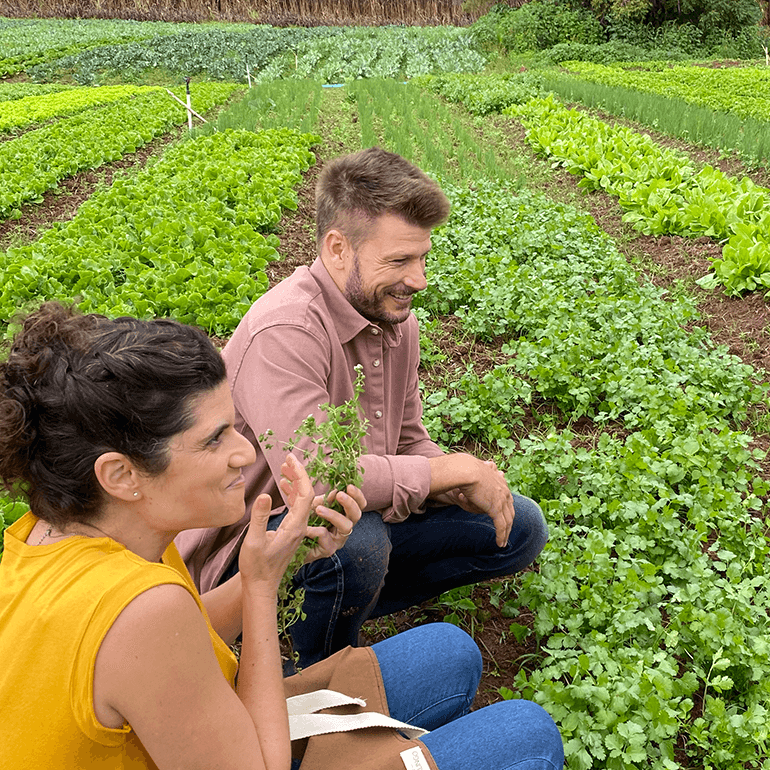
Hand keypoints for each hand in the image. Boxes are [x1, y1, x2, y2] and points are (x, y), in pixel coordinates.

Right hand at [237, 453, 313, 593]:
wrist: (261, 585)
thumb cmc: (256, 566)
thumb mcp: (253, 541)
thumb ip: (259, 517)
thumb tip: (265, 494)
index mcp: (295, 526)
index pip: (305, 494)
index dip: (300, 474)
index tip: (290, 458)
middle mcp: (300, 526)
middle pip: (307, 494)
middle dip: (299, 473)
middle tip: (287, 458)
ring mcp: (297, 528)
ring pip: (302, 500)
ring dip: (295, 482)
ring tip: (284, 467)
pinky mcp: (292, 531)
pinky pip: (296, 507)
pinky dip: (291, 494)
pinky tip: (283, 486)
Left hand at [303, 485, 365, 562]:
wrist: (292, 541)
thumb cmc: (306, 522)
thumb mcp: (316, 506)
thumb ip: (326, 499)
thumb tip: (336, 490)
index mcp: (344, 515)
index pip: (359, 505)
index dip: (357, 495)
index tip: (349, 486)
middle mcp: (345, 528)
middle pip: (357, 515)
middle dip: (350, 503)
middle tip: (339, 495)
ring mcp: (338, 540)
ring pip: (346, 526)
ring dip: (333, 515)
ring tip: (318, 509)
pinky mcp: (329, 549)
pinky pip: (325, 536)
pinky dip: (314, 530)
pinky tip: (305, 528)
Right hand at [429, 455, 513, 547]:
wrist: (466, 470)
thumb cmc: (466, 468)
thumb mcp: (480, 467)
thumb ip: (487, 469)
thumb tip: (491, 464)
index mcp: (500, 483)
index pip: (507, 499)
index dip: (506, 509)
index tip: (505, 517)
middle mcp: (504, 492)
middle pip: (510, 511)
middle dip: (509, 523)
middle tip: (506, 533)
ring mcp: (501, 500)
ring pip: (508, 521)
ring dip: (506, 533)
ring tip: (503, 542)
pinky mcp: (496, 508)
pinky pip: (501, 526)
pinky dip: (501, 536)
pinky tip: (500, 544)